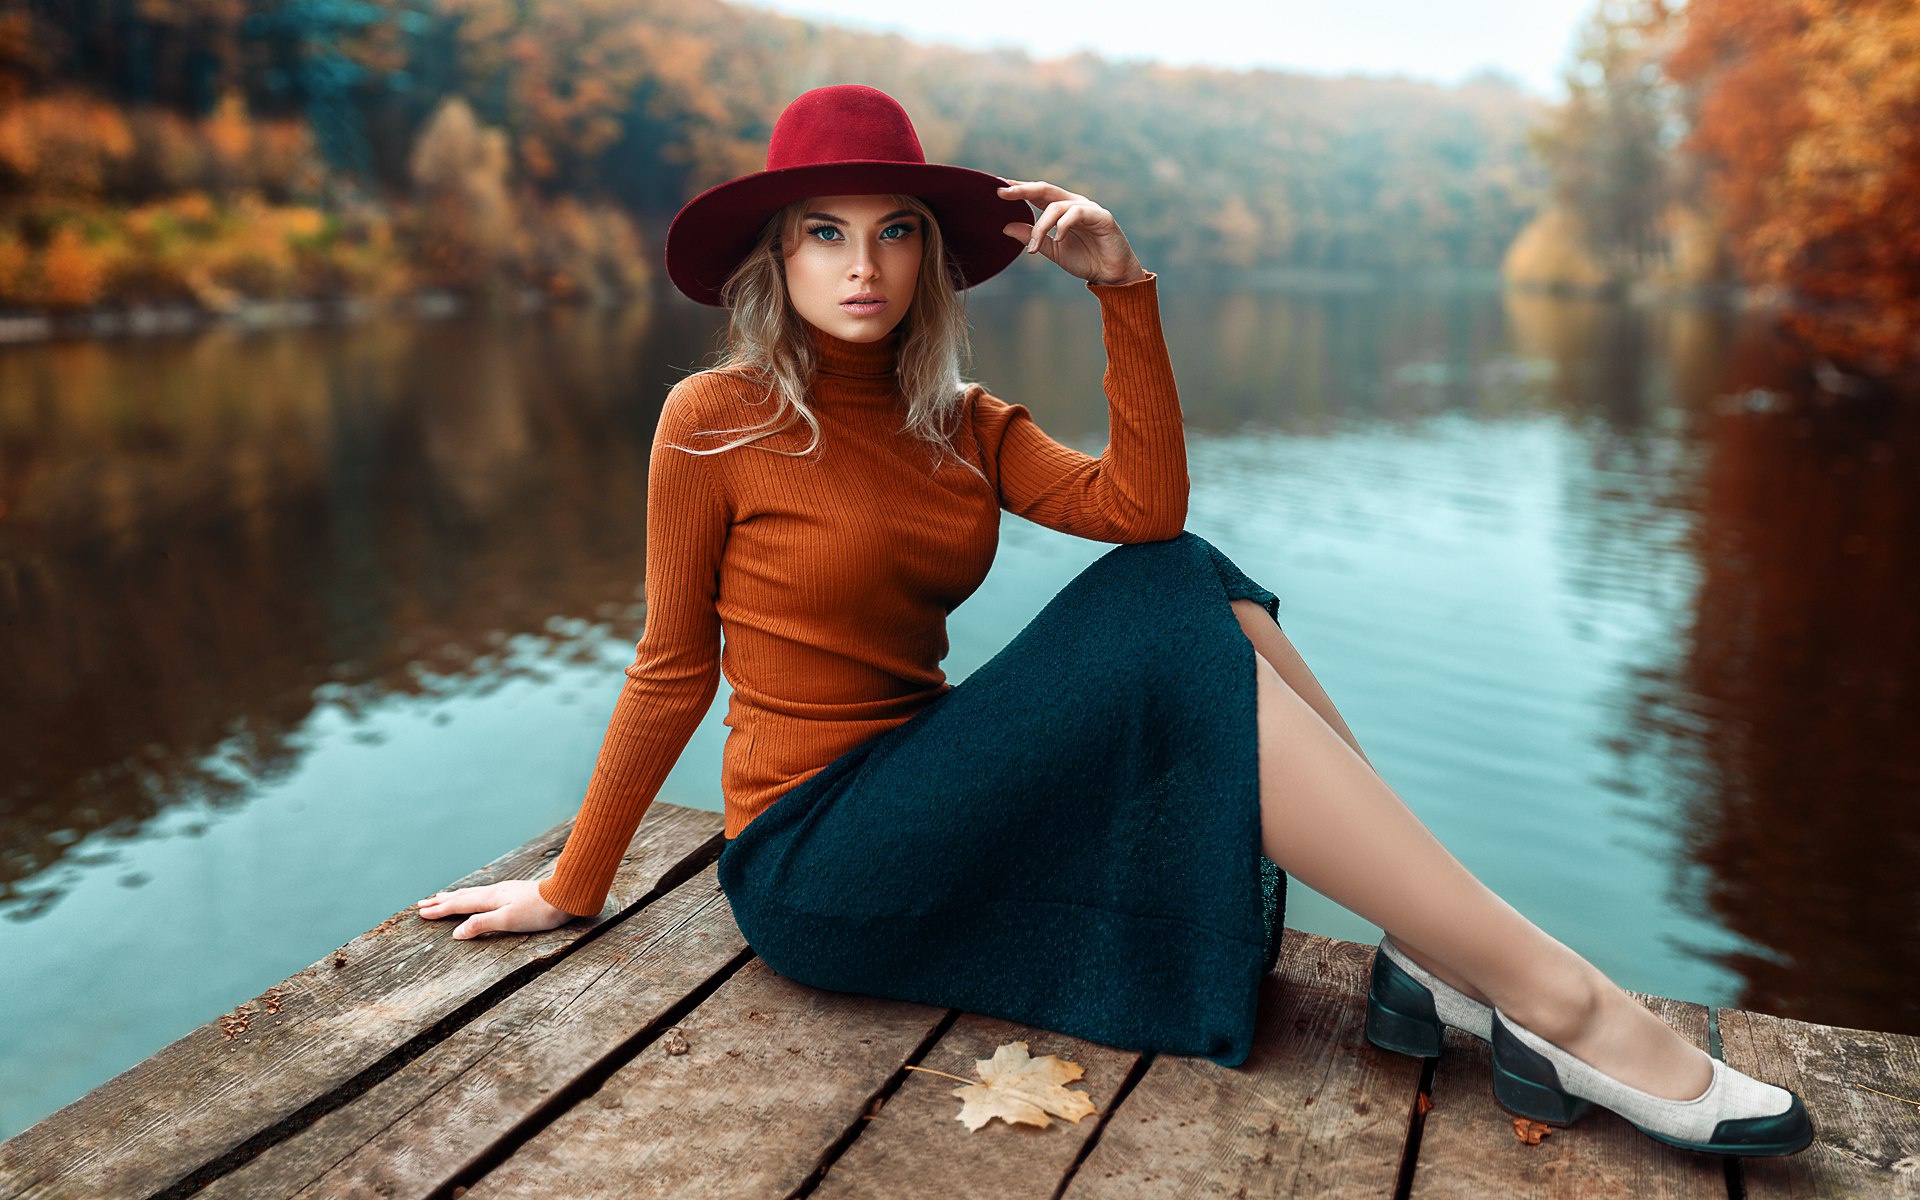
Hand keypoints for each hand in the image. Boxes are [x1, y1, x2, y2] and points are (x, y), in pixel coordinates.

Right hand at [416, 879, 575, 938]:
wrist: (566, 895)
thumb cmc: (539, 911)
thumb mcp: (508, 921)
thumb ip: (481, 925)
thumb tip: (456, 932)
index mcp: (490, 898)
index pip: (459, 905)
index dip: (439, 910)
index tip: (421, 913)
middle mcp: (495, 891)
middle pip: (462, 896)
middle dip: (442, 901)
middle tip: (422, 904)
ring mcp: (505, 890)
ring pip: (473, 893)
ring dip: (455, 896)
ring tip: (442, 897)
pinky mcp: (514, 892)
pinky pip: (483, 893)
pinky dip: (471, 895)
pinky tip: (477, 896)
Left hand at [997, 179, 1148, 285]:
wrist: (1112, 275)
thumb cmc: (1085, 260)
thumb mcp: (1052, 250)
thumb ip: (1032, 237)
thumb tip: (1005, 227)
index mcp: (1062, 209)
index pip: (1037, 193)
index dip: (1019, 189)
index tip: (997, 187)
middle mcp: (1074, 203)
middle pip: (1044, 189)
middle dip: (1022, 190)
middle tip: (1002, 192)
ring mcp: (1088, 208)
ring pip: (1056, 206)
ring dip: (1041, 226)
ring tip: (1033, 246)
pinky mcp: (1101, 216)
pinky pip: (1076, 213)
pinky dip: (1063, 226)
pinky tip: (1058, 239)